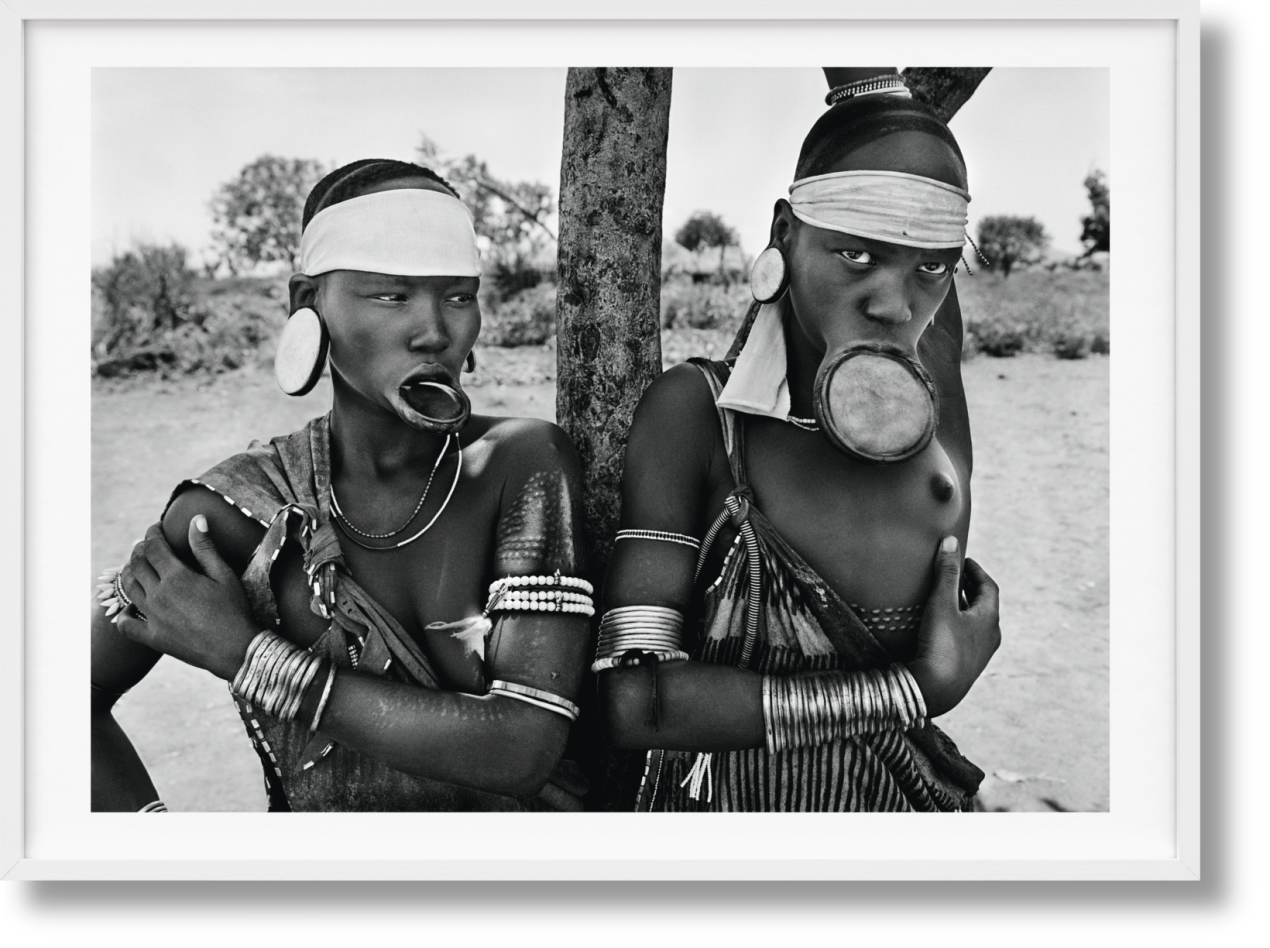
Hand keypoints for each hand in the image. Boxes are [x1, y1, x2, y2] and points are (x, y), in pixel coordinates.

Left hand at [114, 517, 259, 680]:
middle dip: (139, 550)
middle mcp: (159, 595)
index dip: (152, 534)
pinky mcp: (153, 637)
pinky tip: (131, 607)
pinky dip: (123, 614)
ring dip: (129, 573)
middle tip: (146, 546)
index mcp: (177, 577)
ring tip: (137, 568)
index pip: (154, 547)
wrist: (235, 648)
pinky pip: (126, 625)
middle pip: (137, 565)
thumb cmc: (234, 609)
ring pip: (129, 588)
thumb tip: (196, 519)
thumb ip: (205, 547)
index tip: (156, 528)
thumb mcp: (224, 574)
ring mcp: (153, 617)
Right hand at [906, 537, 1000, 717]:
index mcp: (990, 619)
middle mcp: (990, 637)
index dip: (976, 571)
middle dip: (969, 589)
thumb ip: (946, 573)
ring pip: (975, 624)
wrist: (935, 691)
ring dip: (963, 609)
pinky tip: (939, 628)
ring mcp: (980, 655)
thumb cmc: (942, 645)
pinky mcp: (966, 668)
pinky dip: (957, 626)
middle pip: (984, 606)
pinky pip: (966, 639)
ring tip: (945, 600)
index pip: (989, 587)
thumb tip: (950, 542)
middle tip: (954, 576)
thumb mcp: (942, 604)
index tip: (963, 560)